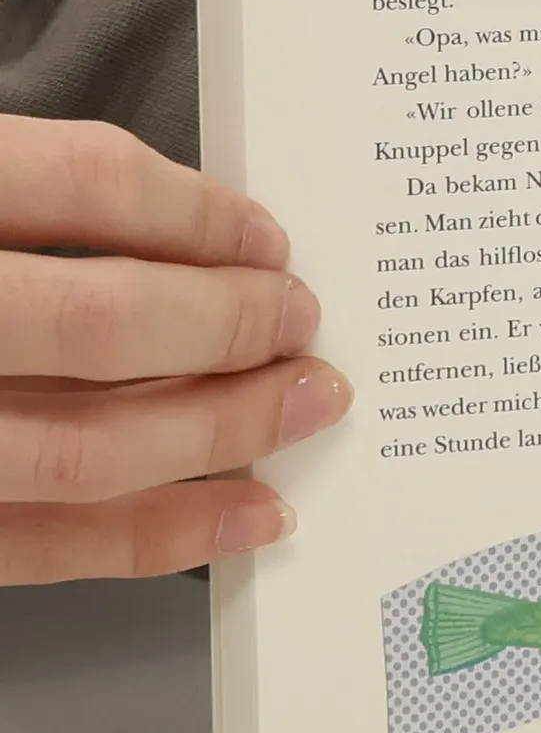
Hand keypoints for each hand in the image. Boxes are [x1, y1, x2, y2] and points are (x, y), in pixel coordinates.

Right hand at [0, 116, 352, 582]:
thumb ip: (39, 202)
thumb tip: (196, 232)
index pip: (84, 185)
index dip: (196, 211)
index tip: (268, 236)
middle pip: (104, 321)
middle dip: (232, 324)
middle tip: (305, 321)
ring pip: (89, 449)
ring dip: (224, 428)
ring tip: (310, 402)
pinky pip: (50, 546)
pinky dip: (164, 534)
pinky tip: (256, 510)